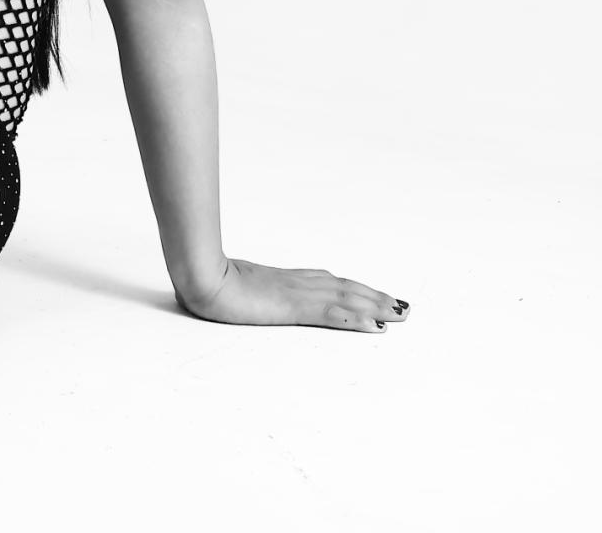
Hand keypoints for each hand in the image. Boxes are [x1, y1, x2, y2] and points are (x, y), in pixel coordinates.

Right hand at [178, 256, 409, 332]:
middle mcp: (297, 283)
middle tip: (402, 306)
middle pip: (345, 288)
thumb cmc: (206, 279)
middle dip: (375, 297)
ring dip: (376, 305)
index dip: (355, 289)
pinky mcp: (293, 306)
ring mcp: (296, 293)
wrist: (198, 275)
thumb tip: (249, 293)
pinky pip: (332, 313)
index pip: (328, 282)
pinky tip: (375, 326)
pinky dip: (357, 318)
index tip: (375, 295)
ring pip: (347, 298)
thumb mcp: (233, 286)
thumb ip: (249, 289)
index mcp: (284, 280)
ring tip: (400, 314)